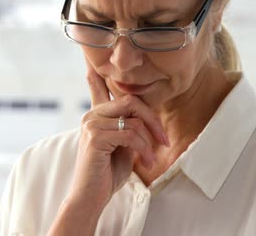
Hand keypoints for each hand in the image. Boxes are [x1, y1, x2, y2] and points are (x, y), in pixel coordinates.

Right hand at [48, 61, 168, 234]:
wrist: (90, 197)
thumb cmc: (106, 173)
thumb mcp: (122, 146)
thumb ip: (128, 128)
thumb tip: (143, 117)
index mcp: (96, 115)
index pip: (98, 86)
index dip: (97, 72)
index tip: (92, 59)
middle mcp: (91, 115)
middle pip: (131, 100)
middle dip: (153, 120)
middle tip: (164, 140)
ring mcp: (92, 124)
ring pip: (133, 118)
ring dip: (149, 140)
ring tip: (152, 159)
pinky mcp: (96, 137)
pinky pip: (130, 134)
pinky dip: (144, 149)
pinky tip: (146, 163)